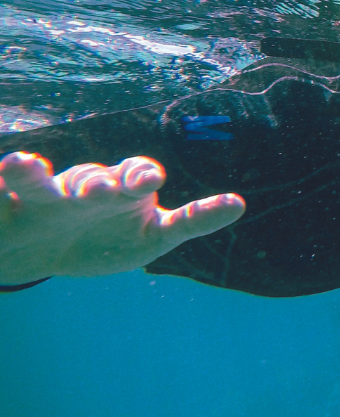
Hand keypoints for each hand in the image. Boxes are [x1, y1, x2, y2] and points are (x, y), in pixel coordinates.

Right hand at [0, 152, 244, 283]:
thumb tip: (240, 203)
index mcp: (123, 189)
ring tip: (22, 163)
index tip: (149, 180)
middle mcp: (83, 187)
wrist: (50, 253)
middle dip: (95, 184)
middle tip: (97, 193)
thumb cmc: (111, 239)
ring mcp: (43, 198)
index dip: (142, 176)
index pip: (136, 174)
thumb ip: (193, 220)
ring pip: (37, 182)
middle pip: (90, 179)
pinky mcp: (7, 211)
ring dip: (30, 172)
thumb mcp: (155, 237)